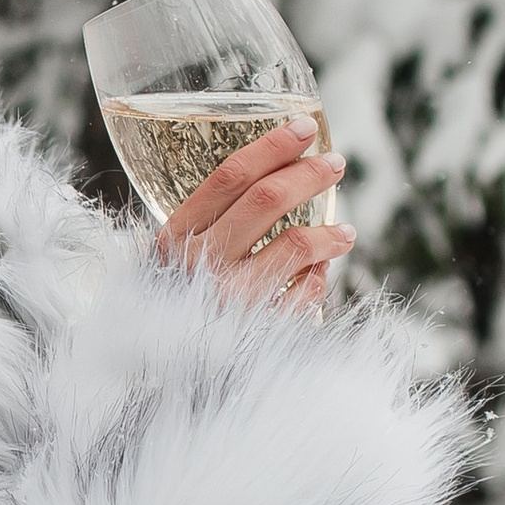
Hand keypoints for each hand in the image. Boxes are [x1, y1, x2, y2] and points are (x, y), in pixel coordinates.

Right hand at [154, 116, 351, 312]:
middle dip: (309, 175)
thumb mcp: (173, 262)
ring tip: (346, 232)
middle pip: (266, 199)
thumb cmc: (172, 306)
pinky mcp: (257, 331)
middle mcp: (199, 265)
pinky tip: (318, 277)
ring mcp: (228, 299)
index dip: (273, 147)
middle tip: (335, 165)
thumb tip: (278, 182)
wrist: (158, 377)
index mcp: (175, 239)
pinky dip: (317, 282)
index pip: (230, 177)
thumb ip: (211, 227)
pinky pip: (305, 294)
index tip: (305, 128)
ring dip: (330, 234)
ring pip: (296, 245)